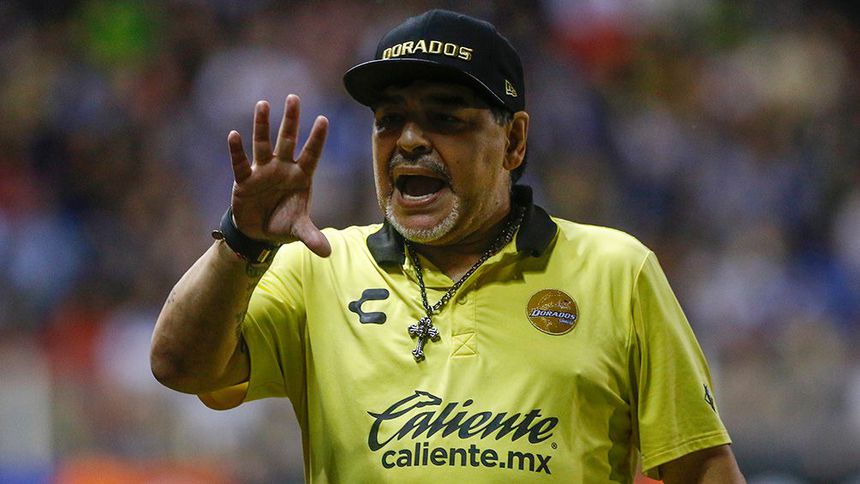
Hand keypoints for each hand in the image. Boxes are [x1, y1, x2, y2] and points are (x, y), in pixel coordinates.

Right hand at [227, 95, 330, 256]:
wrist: (259, 234)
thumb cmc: (283, 224)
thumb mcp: (298, 230)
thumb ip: (312, 237)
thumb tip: (327, 253)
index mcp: (300, 177)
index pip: (311, 155)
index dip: (317, 139)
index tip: (323, 120)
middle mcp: (282, 169)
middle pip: (288, 140)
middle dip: (291, 120)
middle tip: (294, 98)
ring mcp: (263, 172)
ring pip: (263, 144)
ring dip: (263, 125)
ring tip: (263, 104)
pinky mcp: (244, 180)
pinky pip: (240, 163)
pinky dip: (236, 150)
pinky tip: (234, 134)